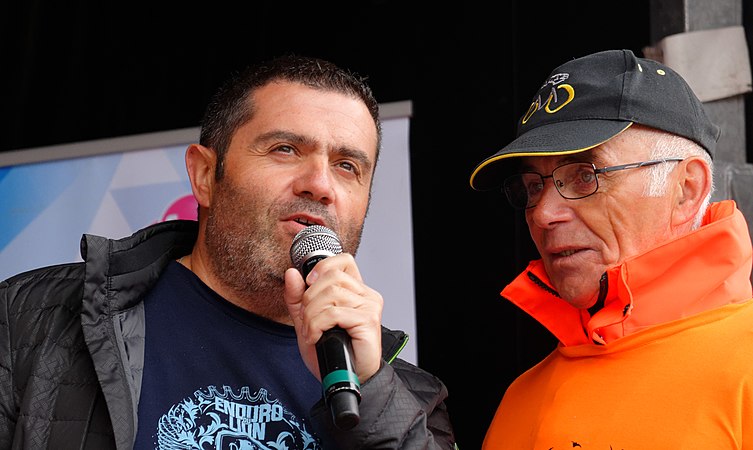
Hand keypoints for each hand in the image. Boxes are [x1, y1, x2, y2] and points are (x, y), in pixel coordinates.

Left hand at [284, 253, 382, 383]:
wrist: (343, 379)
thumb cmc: (330, 352)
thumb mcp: (306, 321)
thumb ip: (297, 297)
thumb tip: (291, 273)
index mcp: (355, 290)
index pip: (343, 260)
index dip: (322, 267)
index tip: (309, 285)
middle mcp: (366, 294)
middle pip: (330, 277)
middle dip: (309, 298)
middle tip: (307, 320)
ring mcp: (369, 306)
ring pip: (330, 294)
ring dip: (311, 315)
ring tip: (312, 331)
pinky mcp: (368, 320)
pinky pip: (334, 313)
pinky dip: (317, 325)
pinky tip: (317, 337)